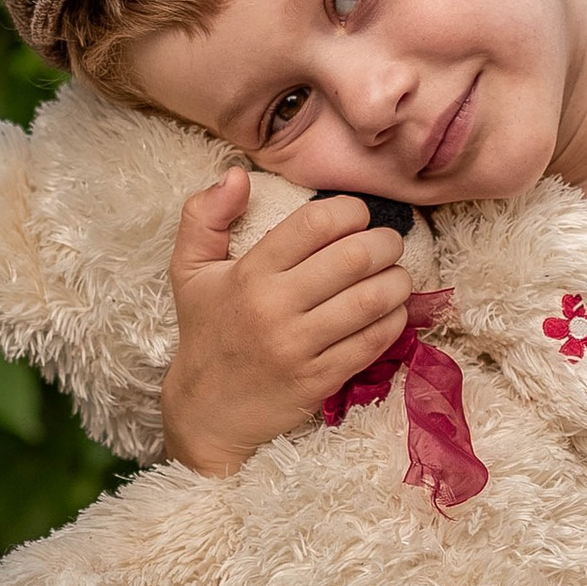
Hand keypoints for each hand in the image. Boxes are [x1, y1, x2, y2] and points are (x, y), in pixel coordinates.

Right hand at [158, 175, 412, 477]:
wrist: (206, 410)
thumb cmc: (206, 331)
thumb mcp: (189, 270)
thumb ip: (204, 216)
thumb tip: (238, 174)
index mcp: (249, 274)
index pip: (315, 224)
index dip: (350, 210)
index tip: (357, 216)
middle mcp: (274, 308)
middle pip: (354, 258)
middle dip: (385, 243)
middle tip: (388, 244)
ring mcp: (299, 347)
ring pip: (372, 301)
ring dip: (398, 281)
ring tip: (397, 275)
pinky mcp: (320, 380)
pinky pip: (373, 342)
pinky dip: (395, 321)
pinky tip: (392, 311)